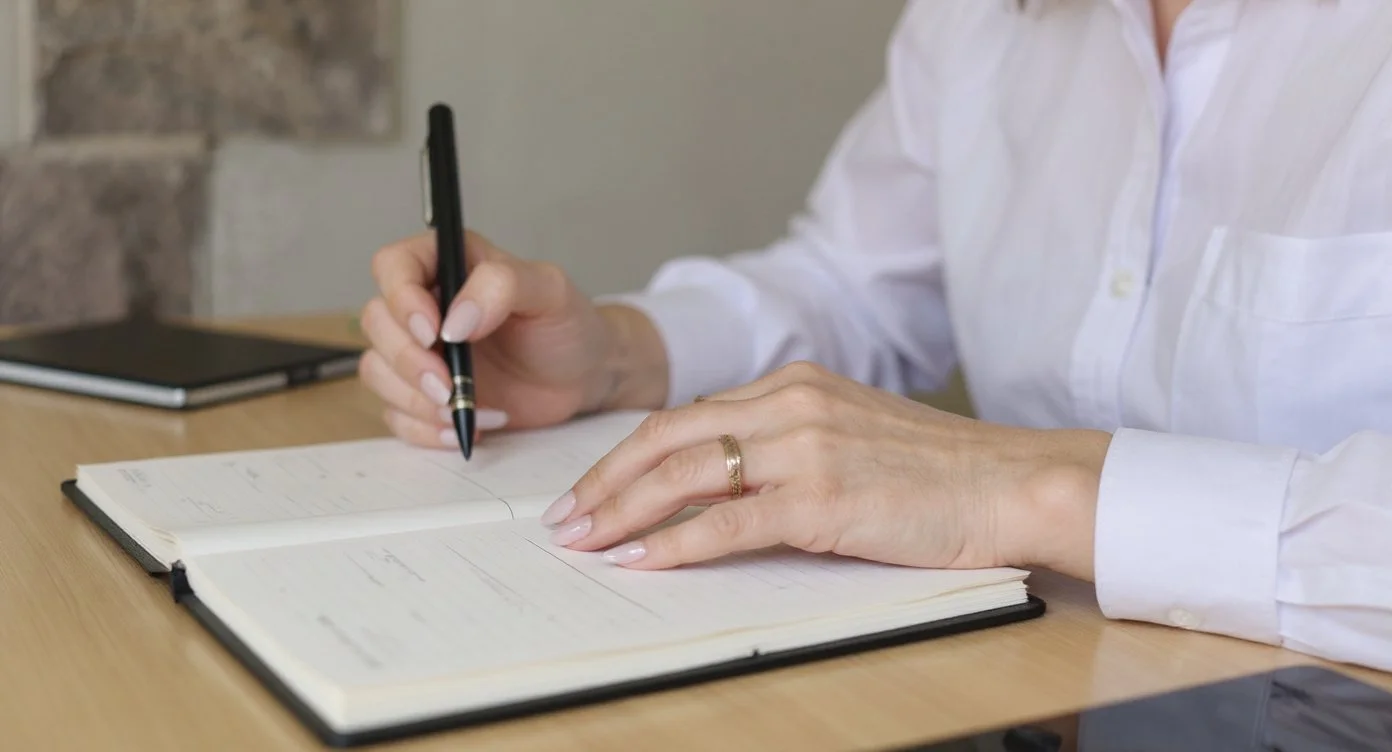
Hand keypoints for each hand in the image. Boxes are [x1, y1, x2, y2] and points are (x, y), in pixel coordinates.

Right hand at [358, 230, 667, 445]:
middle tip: (449, 387)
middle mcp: (426, 305)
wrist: (584, 376)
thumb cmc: (569, 326)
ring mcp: (422, 352)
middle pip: (377, 323)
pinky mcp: (425, 394)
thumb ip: (502, 286)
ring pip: (377, 370)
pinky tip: (465, 427)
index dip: (401, 298)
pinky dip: (424, 428)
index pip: (393, 265)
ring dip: (414, 399)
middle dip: (409, 361)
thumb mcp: (550, 291)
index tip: (434, 332)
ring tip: (466, 410)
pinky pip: (395, 414)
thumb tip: (455, 318)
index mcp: (450, 264)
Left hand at [542, 361, 1109, 579]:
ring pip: (684, 474)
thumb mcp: (852, 434)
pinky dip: (674, 542)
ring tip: (582, 541)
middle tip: (563, 518)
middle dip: (604, 481)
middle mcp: (790, 402)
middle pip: (667, 437)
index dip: (629, 455)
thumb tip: (723, 482)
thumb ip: (789, 442)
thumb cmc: (941, 470)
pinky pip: (727, 521)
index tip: (593, 487)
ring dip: (621, 511)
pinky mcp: (822, 496)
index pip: (687, 416)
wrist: (1014, 481)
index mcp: (794, 382)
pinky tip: (641, 560)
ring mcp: (805, 445)